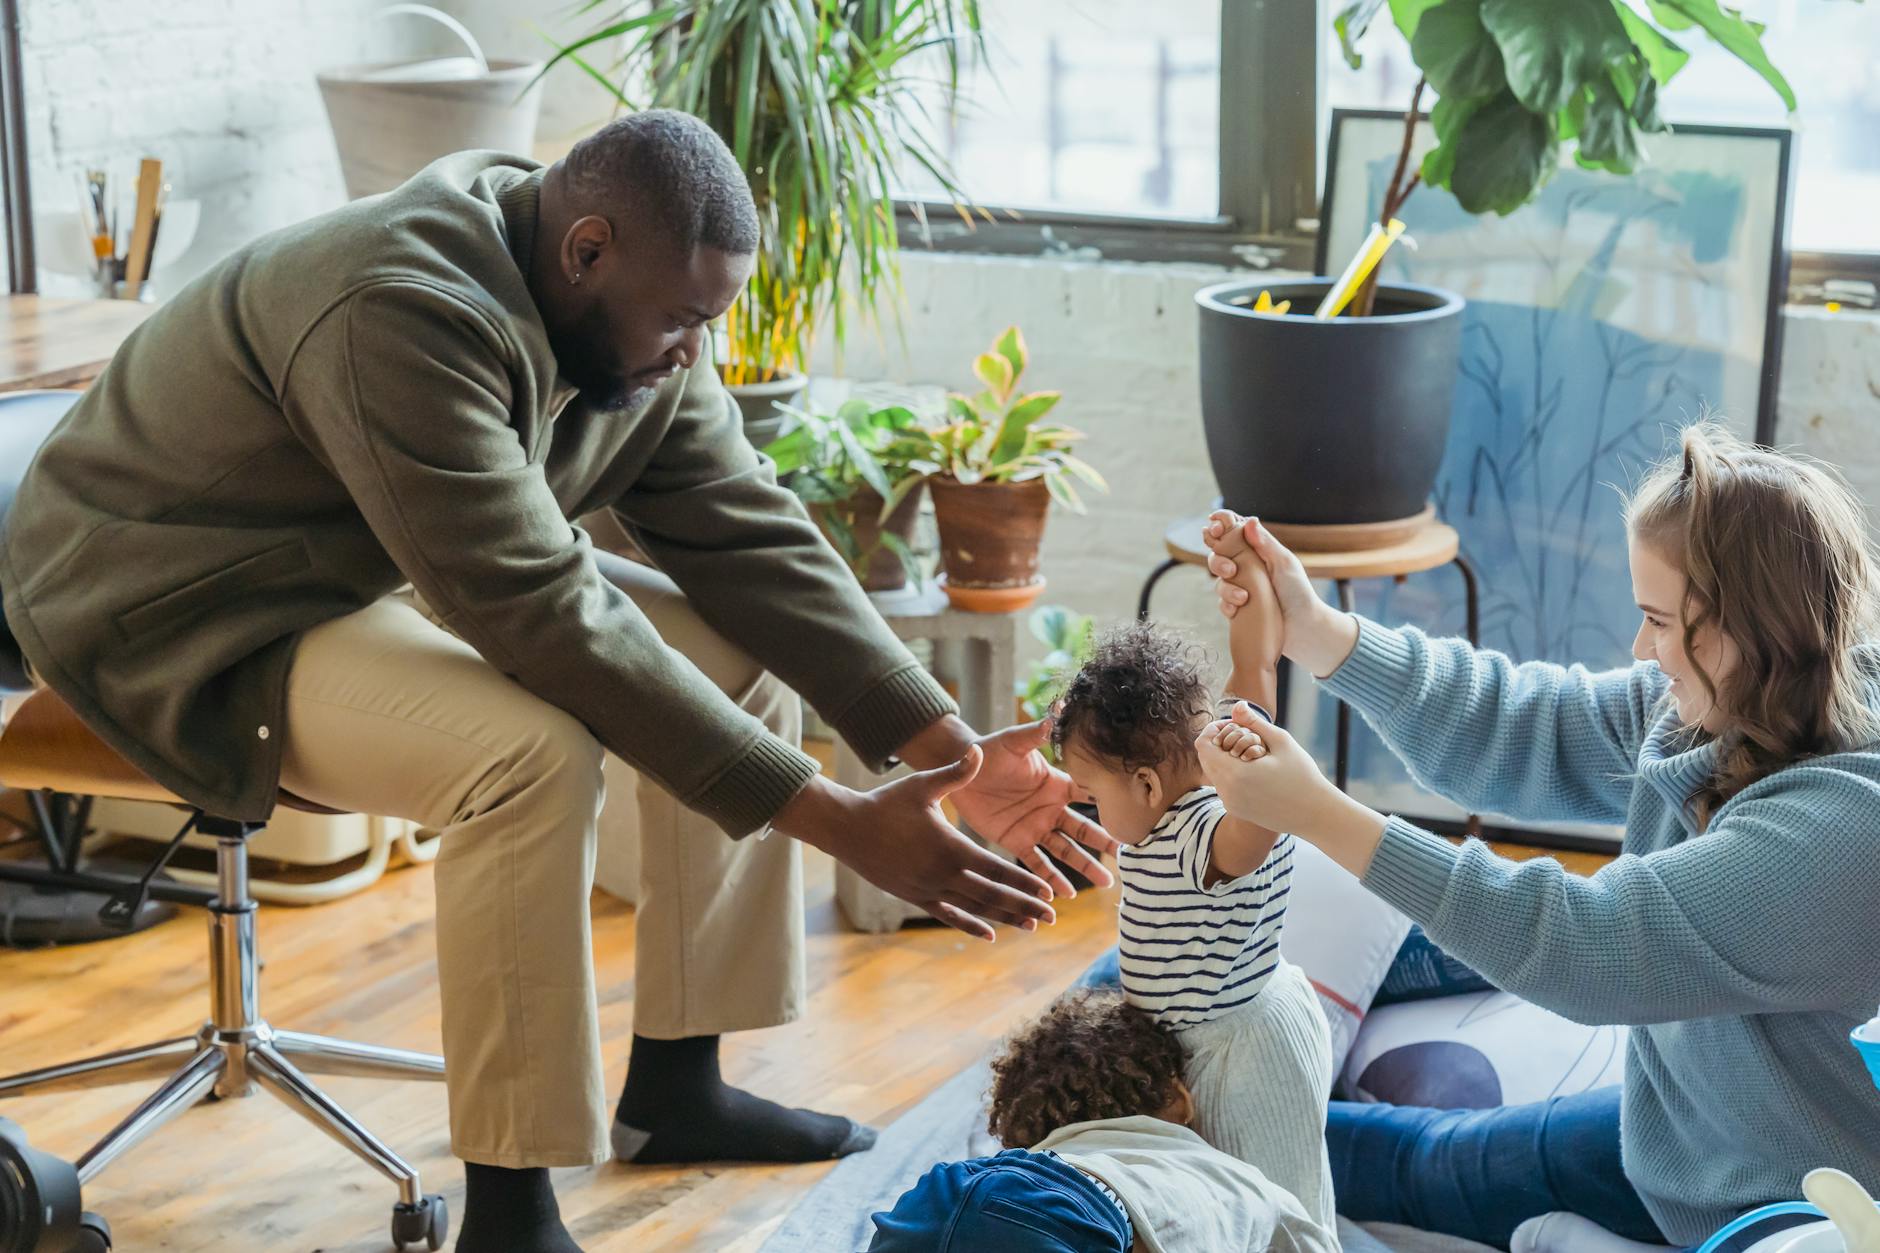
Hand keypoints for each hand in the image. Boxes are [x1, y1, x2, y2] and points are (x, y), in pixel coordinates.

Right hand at [774, 749, 1056, 941]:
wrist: (847, 830)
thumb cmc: (886, 804)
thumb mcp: (922, 785)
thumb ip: (955, 773)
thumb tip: (978, 751)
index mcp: (949, 847)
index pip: (995, 869)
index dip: (1023, 882)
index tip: (1047, 892)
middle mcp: (942, 874)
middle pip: (991, 895)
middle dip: (1023, 905)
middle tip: (1052, 916)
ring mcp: (928, 890)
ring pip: (974, 908)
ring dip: (1004, 917)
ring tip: (1031, 926)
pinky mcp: (916, 897)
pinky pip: (949, 915)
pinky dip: (971, 925)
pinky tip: (991, 934)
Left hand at [951, 720, 1119, 896]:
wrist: (963, 770)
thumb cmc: (990, 751)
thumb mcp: (1013, 742)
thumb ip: (1035, 734)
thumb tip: (1056, 714)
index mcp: (1056, 784)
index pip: (1090, 795)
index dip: (1111, 803)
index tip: (1136, 814)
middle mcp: (1051, 808)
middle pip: (1084, 828)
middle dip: (1105, 842)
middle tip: (1128, 856)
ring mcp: (1036, 827)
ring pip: (1066, 850)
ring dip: (1084, 865)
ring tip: (1105, 882)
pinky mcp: (1016, 840)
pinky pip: (1036, 862)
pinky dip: (1049, 878)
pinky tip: (1064, 894)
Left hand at [1195, 703, 1344, 835]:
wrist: (1315, 814)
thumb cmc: (1302, 775)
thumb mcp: (1280, 742)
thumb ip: (1254, 722)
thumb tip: (1236, 705)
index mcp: (1235, 773)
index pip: (1203, 745)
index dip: (1213, 730)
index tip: (1234, 726)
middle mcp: (1227, 792)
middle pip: (1205, 758)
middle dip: (1219, 743)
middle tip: (1245, 737)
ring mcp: (1230, 803)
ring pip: (1214, 773)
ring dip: (1226, 759)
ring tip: (1253, 755)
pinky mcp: (1237, 811)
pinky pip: (1224, 787)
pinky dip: (1232, 775)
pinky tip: (1256, 772)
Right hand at [1206, 509, 1283, 675]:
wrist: (1303, 628)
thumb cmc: (1299, 593)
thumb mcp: (1284, 563)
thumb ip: (1265, 543)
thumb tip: (1249, 520)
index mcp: (1257, 552)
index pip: (1232, 535)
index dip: (1219, 528)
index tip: (1215, 528)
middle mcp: (1246, 568)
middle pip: (1218, 557)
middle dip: (1218, 561)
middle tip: (1231, 570)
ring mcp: (1241, 588)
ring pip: (1219, 582)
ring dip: (1226, 588)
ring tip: (1243, 597)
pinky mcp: (1238, 609)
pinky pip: (1222, 604)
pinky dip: (1227, 606)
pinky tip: (1238, 610)